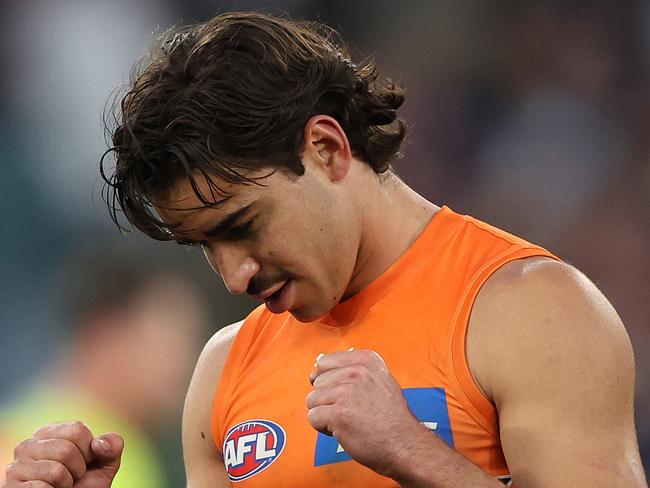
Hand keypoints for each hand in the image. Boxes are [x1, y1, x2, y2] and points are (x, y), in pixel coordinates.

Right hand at [4, 421, 123, 487]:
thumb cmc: (85, 485)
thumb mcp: (104, 464)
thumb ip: (112, 447)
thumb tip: (100, 443)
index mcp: (50, 432)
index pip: (77, 429)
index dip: (88, 450)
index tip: (84, 461)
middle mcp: (29, 444)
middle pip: (66, 449)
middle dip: (78, 468)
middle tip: (71, 477)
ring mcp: (17, 466)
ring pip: (55, 470)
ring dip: (66, 483)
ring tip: (60, 485)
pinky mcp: (12, 486)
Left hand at [306, 349, 431, 478]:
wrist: (404, 443)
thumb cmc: (391, 416)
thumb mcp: (379, 379)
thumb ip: (351, 369)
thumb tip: (318, 362)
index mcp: (365, 360)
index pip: (324, 362)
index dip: (328, 381)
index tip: (343, 393)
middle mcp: (355, 371)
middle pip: (317, 382)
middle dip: (327, 399)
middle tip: (350, 411)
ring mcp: (346, 392)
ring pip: (312, 400)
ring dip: (325, 414)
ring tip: (347, 420)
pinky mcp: (338, 414)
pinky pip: (313, 417)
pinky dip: (323, 427)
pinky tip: (342, 430)